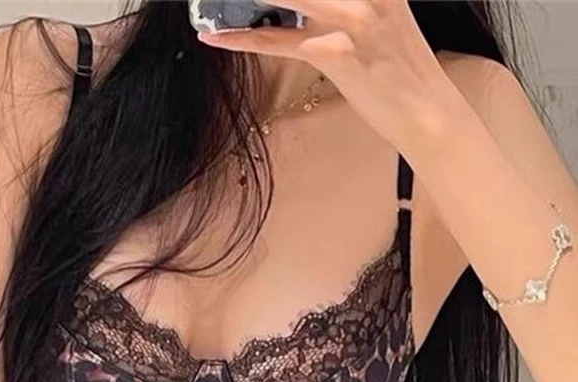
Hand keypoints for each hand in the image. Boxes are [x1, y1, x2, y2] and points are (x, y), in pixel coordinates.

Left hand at [196, 0, 462, 153]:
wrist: (427, 111)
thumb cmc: (401, 68)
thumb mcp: (383, 16)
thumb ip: (346, 1)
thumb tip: (299, 4)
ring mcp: (351, 17)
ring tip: (212, 0)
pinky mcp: (335, 53)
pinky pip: (276, 41)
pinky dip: (241, 38)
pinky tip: (216, 35)